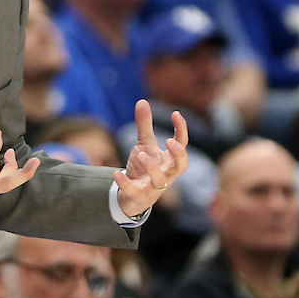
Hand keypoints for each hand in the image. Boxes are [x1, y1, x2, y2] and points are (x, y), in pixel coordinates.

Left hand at [116, 99, 188, 218]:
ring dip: (152, 167)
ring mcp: (154, 187)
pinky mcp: (139, 196)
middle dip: (178, 155)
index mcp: (170, 160)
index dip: (181, 129)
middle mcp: (166, 174)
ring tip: (141, 153)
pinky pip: (134, 191)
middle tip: (170, 142)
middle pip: (181, 166)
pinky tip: (116, 173)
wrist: (132, 194)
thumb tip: (142, 101)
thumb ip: (145, 125)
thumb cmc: (143, 167)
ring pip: (159, 180)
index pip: (182, 144)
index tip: (176, 113)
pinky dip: (126, 183)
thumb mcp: (144, 144)